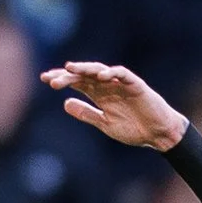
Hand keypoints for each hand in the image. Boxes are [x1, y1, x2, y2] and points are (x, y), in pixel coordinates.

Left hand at [40, 62, 187, 150]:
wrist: (157, 134)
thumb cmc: (133, 129)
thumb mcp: (104, 123)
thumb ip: (86, 113)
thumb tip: (65, 104)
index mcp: (99, 95)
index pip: (77, 83)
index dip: (62, 80)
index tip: (44, 79)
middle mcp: (107, 86)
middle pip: (84, 76)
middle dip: (67, 75)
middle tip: (50, 79)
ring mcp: (121, 84)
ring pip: (100, 71)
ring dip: (85, 69)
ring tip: (70, 68)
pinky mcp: (135, 85)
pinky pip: (123, 74)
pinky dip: (112, 73)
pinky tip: (100, 75)